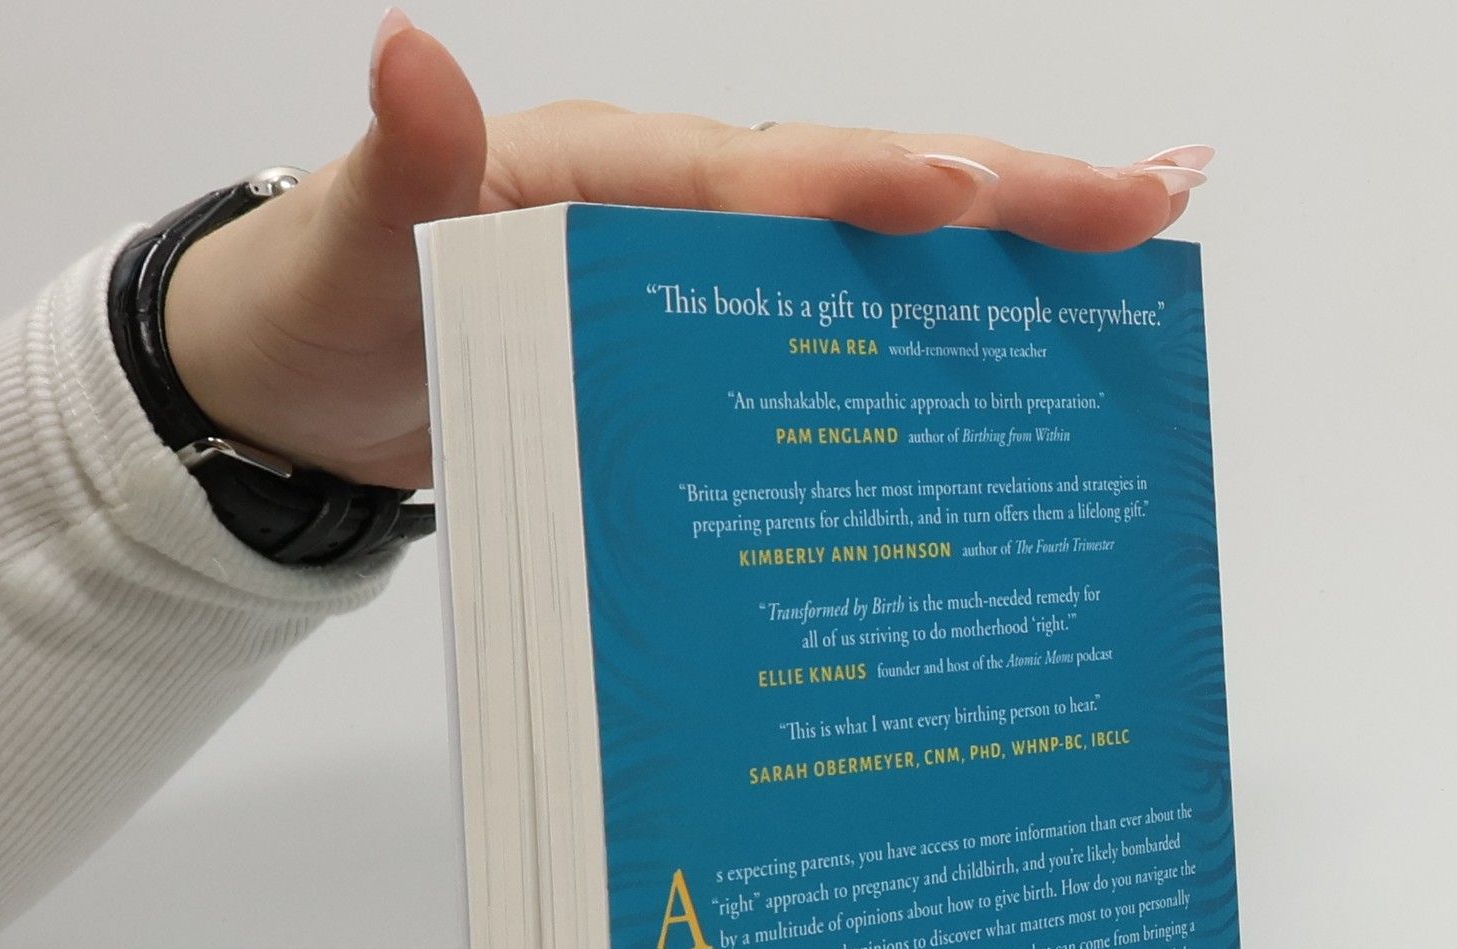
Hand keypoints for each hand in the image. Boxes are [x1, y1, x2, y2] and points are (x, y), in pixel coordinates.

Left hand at [162, 13, 1208, 491]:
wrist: (304, 386)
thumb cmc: (322, 314)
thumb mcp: (342, 254)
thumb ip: (394, 174)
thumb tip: (411, 53)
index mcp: (601, 172)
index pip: (751, 172)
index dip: (858, 185)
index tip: (962, 197)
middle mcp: (669, 203)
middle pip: (852, 184)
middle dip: (1002, 191)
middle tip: (1151, 194)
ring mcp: (694, 269)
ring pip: (865, 247)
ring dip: (998, 247)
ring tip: (1133, 245)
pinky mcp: (700, 340)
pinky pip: (826, 324)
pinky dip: (923, 326)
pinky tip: (1007, 355)